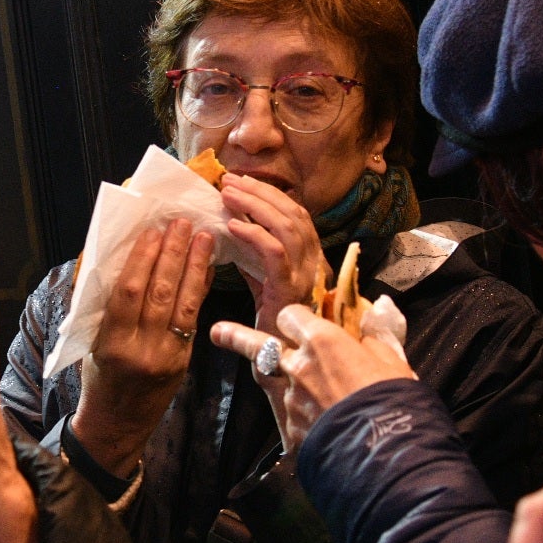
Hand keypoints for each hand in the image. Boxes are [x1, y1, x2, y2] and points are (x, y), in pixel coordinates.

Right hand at [69, 219, 213, 477]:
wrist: (116, 424)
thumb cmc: (98, 376)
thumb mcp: (93, 342)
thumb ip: (109, 307)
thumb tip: (131, 260)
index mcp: (111, 344)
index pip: (129, 293)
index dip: (143, 260)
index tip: (152, 231)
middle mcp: (142, 351)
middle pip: (160, 294)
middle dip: (173, 255)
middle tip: (181, 223)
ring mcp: (167, 357)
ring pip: (183, 304)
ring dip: (194, 267)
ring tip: (201, 236)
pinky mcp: (184, 361)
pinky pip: (193, 319)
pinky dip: (200, 290)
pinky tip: (205, 266)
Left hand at [209, 305, 413, 453]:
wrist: (382, 457)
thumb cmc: (394, 402)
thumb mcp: (394, 362)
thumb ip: (377, 337)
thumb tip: (376, 312)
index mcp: (322, 342)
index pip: (292, 316)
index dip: (296, 318)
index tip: (300, 321)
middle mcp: (296, 367)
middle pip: (259, 345)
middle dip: (238, 337)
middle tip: (217, 332)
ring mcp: (288, 401)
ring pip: (265, 378)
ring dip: (258, 370)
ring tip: (237, 366)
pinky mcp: (289, 432)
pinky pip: (283, 415)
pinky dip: (288, 411)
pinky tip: (295, 417)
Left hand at [217, 174, 323, 324]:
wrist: (280, 361)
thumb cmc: (272, 324)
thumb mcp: (263, 281)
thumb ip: (255, 257)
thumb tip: (234, 227)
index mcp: (311, 258)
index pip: (297, 214)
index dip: (271, 194)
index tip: (242, 182)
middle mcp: (314, 263)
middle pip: (293, 213)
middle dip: (260, 192)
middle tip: (229, 180)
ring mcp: (305, 275)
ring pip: (287, 227)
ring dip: (255, 205)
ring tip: (227, 195)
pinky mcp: (290, 289)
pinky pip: (275, 252)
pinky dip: (253, 234)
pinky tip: (232, 225)